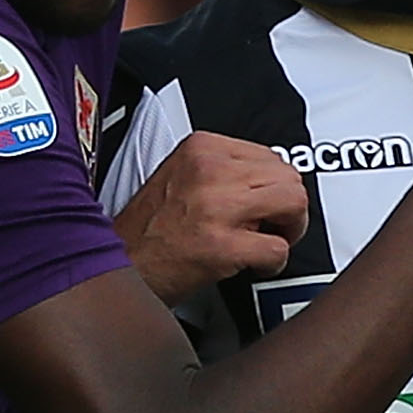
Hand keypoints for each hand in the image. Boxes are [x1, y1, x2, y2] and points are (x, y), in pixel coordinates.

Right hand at [113, 133, 308, 305]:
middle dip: (289, 206)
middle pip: (288, 177)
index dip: (275, 184)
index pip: (271, 155)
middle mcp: (210, 170)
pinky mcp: (222, 246)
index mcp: (202, 148)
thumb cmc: (148, 228)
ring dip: (290, 228)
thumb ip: (222, 169)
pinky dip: (274, 262)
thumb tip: (267, 178)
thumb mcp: (181, 174)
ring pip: (293, 203)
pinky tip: (254, 264)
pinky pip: (278, 249)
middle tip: (274, 225)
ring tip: (269, 240)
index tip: (265, 203)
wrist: (119, 264)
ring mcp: (217, 207)